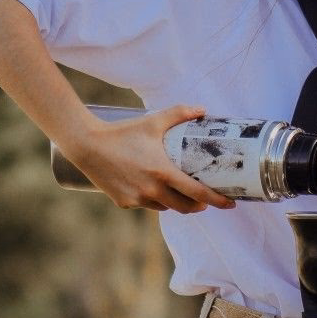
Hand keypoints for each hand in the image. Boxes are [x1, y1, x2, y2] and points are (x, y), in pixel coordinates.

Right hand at [68, 104, 236, 213]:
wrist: (86, 145)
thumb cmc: (122, 132)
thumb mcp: (153, 121)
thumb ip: (179, 114)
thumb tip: (202, 109)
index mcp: (163, 173)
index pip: (198, 193)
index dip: (217, 200)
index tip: (230, 203)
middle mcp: (152, 190)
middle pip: (185, 207)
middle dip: (198, 205)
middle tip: (204, 199)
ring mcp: (138, 199)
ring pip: (165, 207)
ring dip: (175, 203)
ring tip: (179, 192)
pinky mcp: (124, 203)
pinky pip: (146, 205)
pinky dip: (153, 200)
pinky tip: (152, 189)